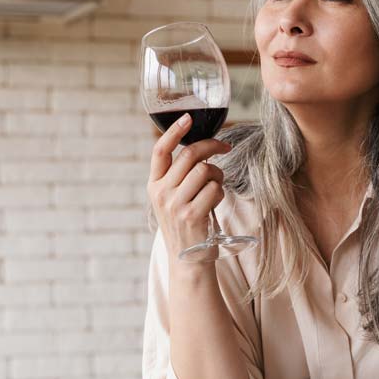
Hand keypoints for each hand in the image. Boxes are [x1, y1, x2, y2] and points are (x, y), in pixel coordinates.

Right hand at [147, 113, 231, 260]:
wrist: (187, 261)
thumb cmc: (185, 225)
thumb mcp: (171, 199)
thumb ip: (178, 176)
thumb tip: (200, 148)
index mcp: (153, 185)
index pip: (160, 151)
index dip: (173, 131)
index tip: (188, 117)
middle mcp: (161, 193)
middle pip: (189, 155)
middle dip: (212, 146)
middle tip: (225, 147)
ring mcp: (175, 205)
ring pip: (204, 170)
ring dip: (218, 174)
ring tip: (217, 184)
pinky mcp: (192, 215)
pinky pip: (214, 189)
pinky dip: (220, 192)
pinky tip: (215, 201)